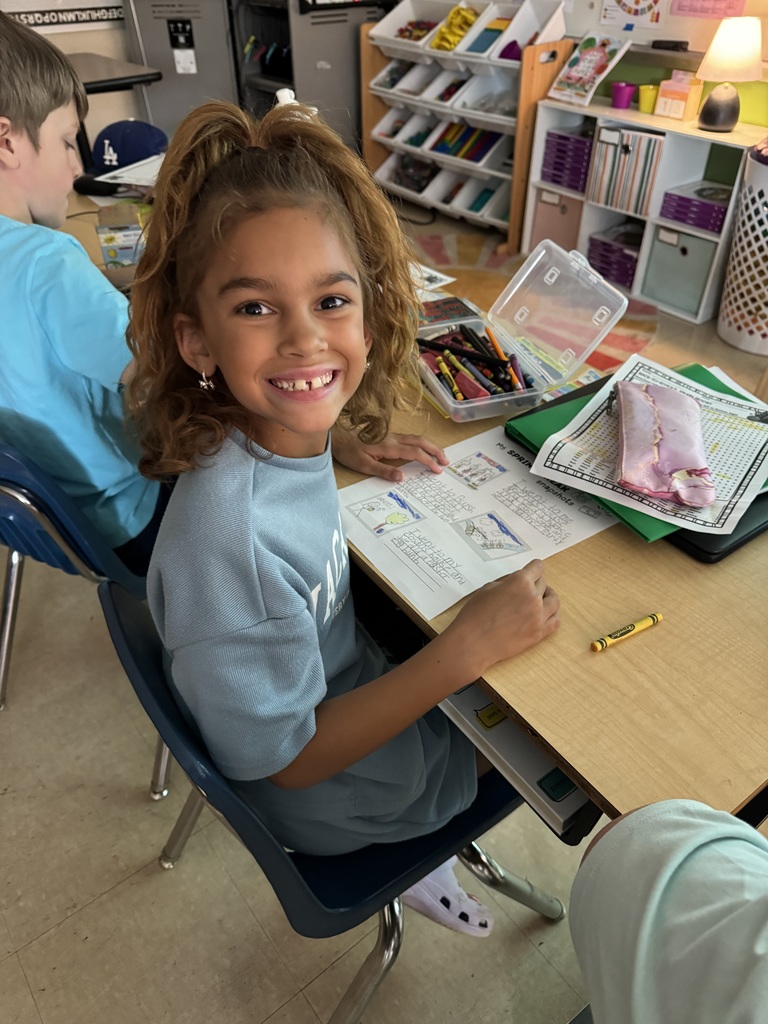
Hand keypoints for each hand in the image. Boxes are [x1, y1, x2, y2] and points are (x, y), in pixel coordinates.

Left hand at [331, 426, 447, 481]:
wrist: (336, 435)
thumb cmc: (348, 450)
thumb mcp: (363, 465)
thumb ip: (383, 471)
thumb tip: (402, 477)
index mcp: (389, 446)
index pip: (414, 452)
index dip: (428, 461)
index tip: (438, 470)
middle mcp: (392, 438)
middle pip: (420, 441)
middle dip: (435, 450)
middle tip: (446, 461)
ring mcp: (391, 435)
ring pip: (416, 437)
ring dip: (430, 445)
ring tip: (440, 455)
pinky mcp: (387, 435)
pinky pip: (409, 437)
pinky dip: (421, 443)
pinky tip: (423, 448)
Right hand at [445, 559, 559, 678]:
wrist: (473, 643)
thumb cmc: (475, 615)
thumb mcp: (487, 588)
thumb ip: (506, 583)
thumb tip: (516, 583)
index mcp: (520, 582)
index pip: (538, 568)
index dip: (534, 568)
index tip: (533, 570)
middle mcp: (533, 597)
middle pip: (544, 584)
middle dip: (536, 583)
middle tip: (528, 588)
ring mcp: (538, 616)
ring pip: (554, 601)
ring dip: (548, 597)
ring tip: (541, 599)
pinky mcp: (539, 633)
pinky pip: (556, 621)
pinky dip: (552, 614)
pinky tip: (546, 614)